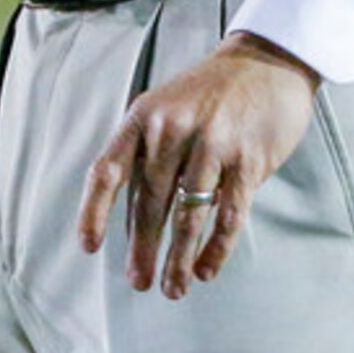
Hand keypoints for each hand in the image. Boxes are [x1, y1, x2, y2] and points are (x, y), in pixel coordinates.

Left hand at [76, 33, 318, 299]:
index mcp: (143, 117)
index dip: (94, 211)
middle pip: (149, 202)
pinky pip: (228, 215)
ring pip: (188, 215)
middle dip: (143, 248)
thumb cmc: (208, 94)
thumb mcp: (165, 108)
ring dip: (178, 258)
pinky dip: (217, 248)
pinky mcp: (248, 161)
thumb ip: (148, 154)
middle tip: (138, 282)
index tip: (88, 247)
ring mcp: (212, 145)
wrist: (265, 63)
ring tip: (172, 288)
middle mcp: (173, 130)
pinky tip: (206, 271)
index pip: (107, 170)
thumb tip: (131, 217)